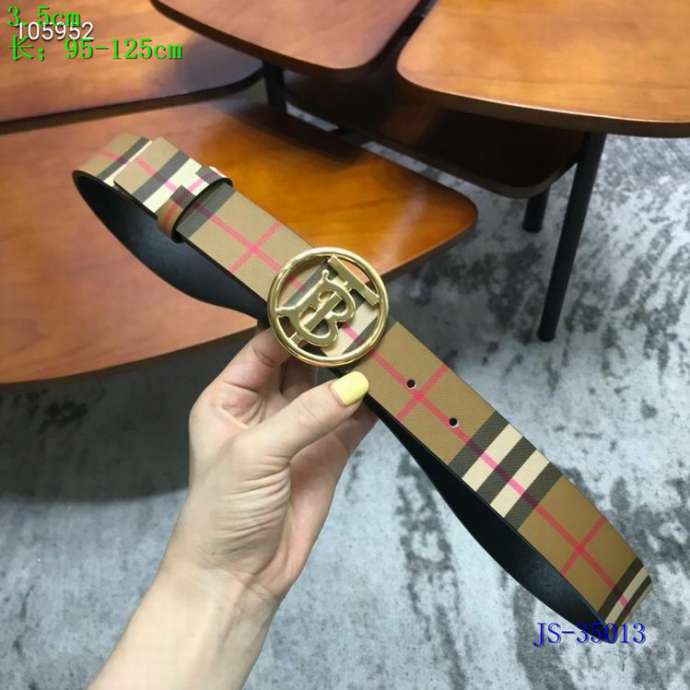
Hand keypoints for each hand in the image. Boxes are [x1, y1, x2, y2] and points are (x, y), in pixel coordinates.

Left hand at [163, 327, 375, 605]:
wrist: (237, 580)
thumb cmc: (224, 510)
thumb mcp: (256, 454)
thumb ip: (306, 416)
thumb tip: (359, 382)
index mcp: (231, 396)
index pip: (265, 347)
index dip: (295, 325)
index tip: (330, 301)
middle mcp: (265, 407)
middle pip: (301, 364)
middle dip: (330, 344)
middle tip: (366, 319)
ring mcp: (299, 431)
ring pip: (330, 389)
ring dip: (353, 372)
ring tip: (384, 345)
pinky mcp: (327, 455)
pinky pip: (352, 422)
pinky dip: (370, 406)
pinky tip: (390, 387)